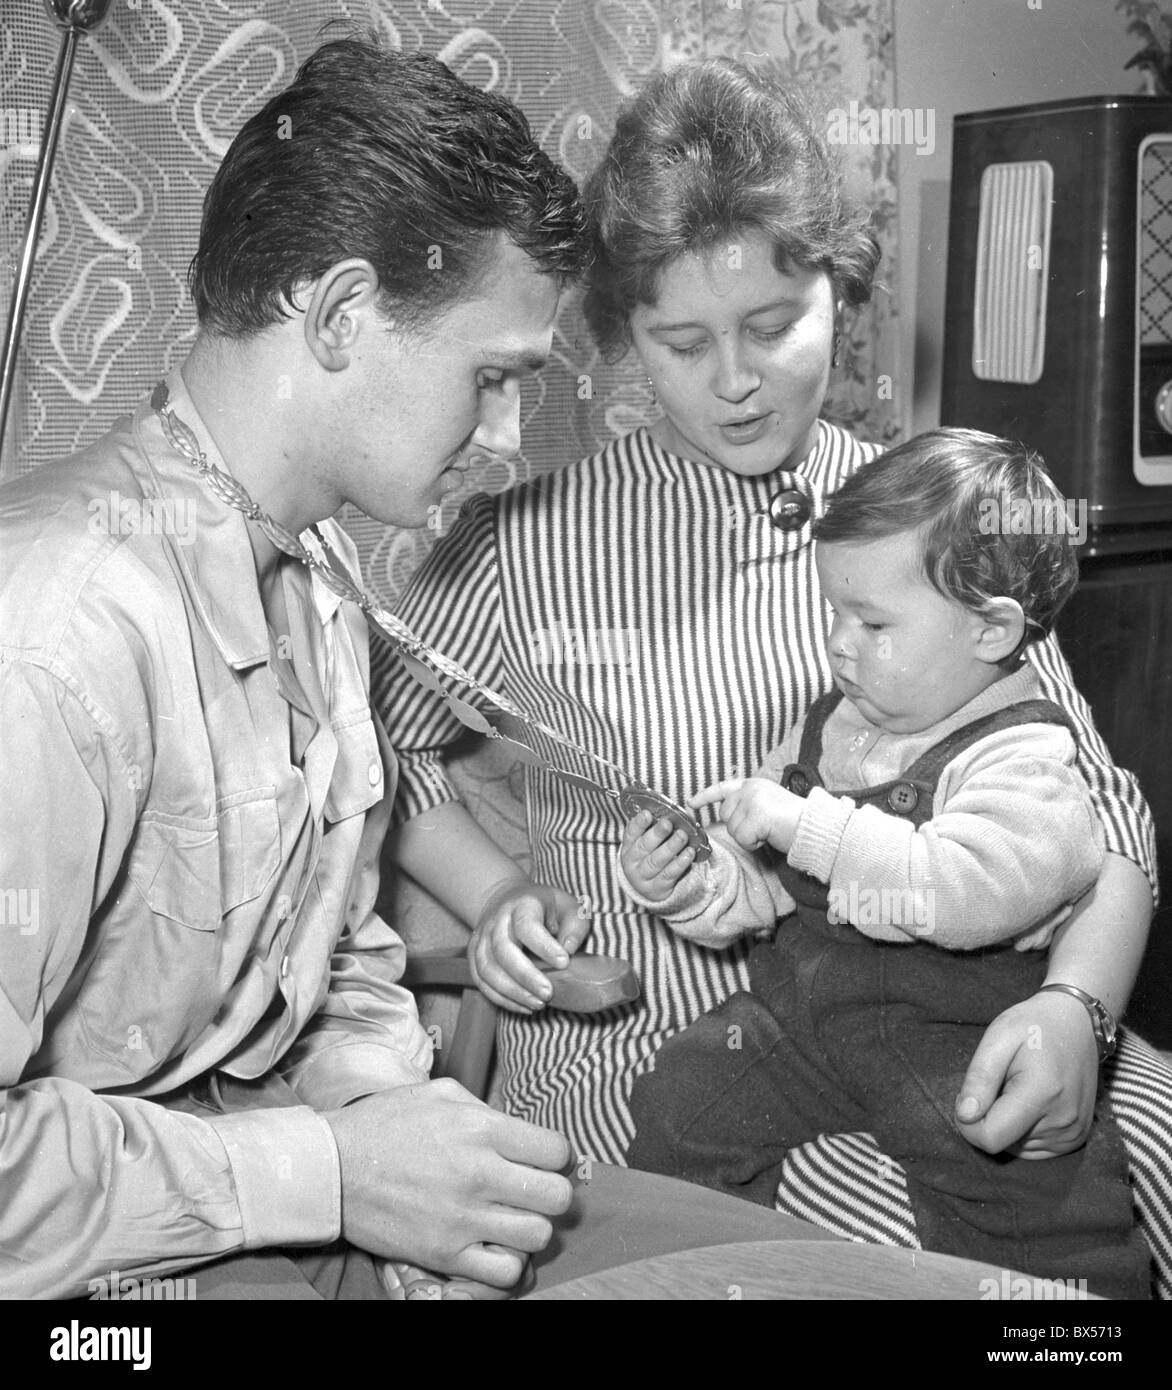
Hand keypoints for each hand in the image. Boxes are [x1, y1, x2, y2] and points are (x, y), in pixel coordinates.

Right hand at [327, 1079, 572, 1288]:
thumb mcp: (438, 1094)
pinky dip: (506, 1261)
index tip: (541, 1159)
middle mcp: (480, 1174)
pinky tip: (492, 1245)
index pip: (556, 1150)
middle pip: (557, 1197)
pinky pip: (505, 1272)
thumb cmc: (384, 1124)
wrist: (333, 1167)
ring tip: (512, 1219)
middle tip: (532, 1190)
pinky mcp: (444, 1254)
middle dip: (551, 1193)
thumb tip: (517, 1128)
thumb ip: (484, 1109)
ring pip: (538, 1236)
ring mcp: (463, 1219)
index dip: (554, 1155)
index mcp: (481, 1129)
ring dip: (531, 1228)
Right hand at [469, 878, 590, 1012]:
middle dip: (525, 976)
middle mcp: (497, 919)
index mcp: (522, 904)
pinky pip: (480, 981)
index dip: (544, 946)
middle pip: (503, 949)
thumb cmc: (544, 907)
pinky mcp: (474, 955)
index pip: (527, 925)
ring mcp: (482, 938)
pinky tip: (523, 1006)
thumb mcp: (568, 907)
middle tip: (548, 994)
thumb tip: (569, 949)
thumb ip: (575, 926)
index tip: (564, 963)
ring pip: (487, 968)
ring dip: (512, 991)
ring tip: (538, 1004)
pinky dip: (500, 998)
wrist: (507, 900)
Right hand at [619, 810, 695, 902]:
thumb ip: (650, 829)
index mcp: (628, 847)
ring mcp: (644, 877)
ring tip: (682, 835)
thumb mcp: (642, 844)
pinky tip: (689, 853)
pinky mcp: (658, 888)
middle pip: (644, 847)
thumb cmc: (647, 857)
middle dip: (657, 834)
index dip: (639, 823)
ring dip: (671, 847)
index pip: (631, 833)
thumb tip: (664, 810)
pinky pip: (670, 874)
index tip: (648, 813)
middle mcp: (633, 863)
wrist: (647, 888)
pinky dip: (680, 863)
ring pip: (657, 861)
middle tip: (668, 823)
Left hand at [689, 777, 802, 853]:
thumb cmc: (794, 819)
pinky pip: (743, 839)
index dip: (705, 796)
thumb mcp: (768, 802)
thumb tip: (727, 813)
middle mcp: (750, 789)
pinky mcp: (755, 816)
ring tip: (770, 830)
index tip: (690, 803)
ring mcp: (751, 801)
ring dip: (749, 837)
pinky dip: (755, 844)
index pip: (723, 788)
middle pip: (726, 815)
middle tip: (763, 827)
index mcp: (753, 784)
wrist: (814, 825)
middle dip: (740, 826)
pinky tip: (769, 836)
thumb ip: (748, 804)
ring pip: (733, 830)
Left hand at [954, 990, 1098, 1157]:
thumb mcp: (998, 1038)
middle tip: (1002, 1082)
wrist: (1078, 1024)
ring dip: (1007, 1123)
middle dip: (989, 1117)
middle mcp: (1063, 1121)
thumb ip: (979, 1078)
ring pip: (1015, 1148)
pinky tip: (1030, 1102)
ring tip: (1019, 1088)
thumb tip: (965, 1116)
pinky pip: (1032, 1149)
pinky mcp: (1076, 1138)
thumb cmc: (1034, 1025)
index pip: (991, 1138)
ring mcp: (1073, 1133)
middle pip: (1002, 1143)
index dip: (969, 1123)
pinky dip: (1022, 1130)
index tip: (971, 1095)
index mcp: (1043, 1094)